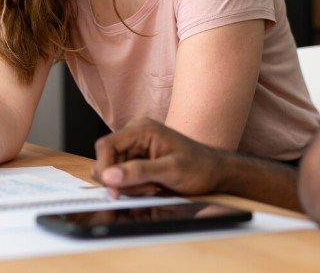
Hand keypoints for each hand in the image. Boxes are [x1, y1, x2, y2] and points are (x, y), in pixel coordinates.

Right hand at [92, 118, 223, 198]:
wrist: (215, 172)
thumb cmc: (199, 167)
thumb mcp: (170, 171)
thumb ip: (138, 172)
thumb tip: (109, 176)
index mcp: (141, 129)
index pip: (106, 145)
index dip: (104, 168)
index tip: (113, 189)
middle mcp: (135, 134)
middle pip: (108, 159)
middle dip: (121, 180)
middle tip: (145, 189)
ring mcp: (136, 147)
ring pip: (114, 171)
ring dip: (129, 185)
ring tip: (153, 187)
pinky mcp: (138, 160)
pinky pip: (124, 176)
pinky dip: (134, 186)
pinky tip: (152, 187)